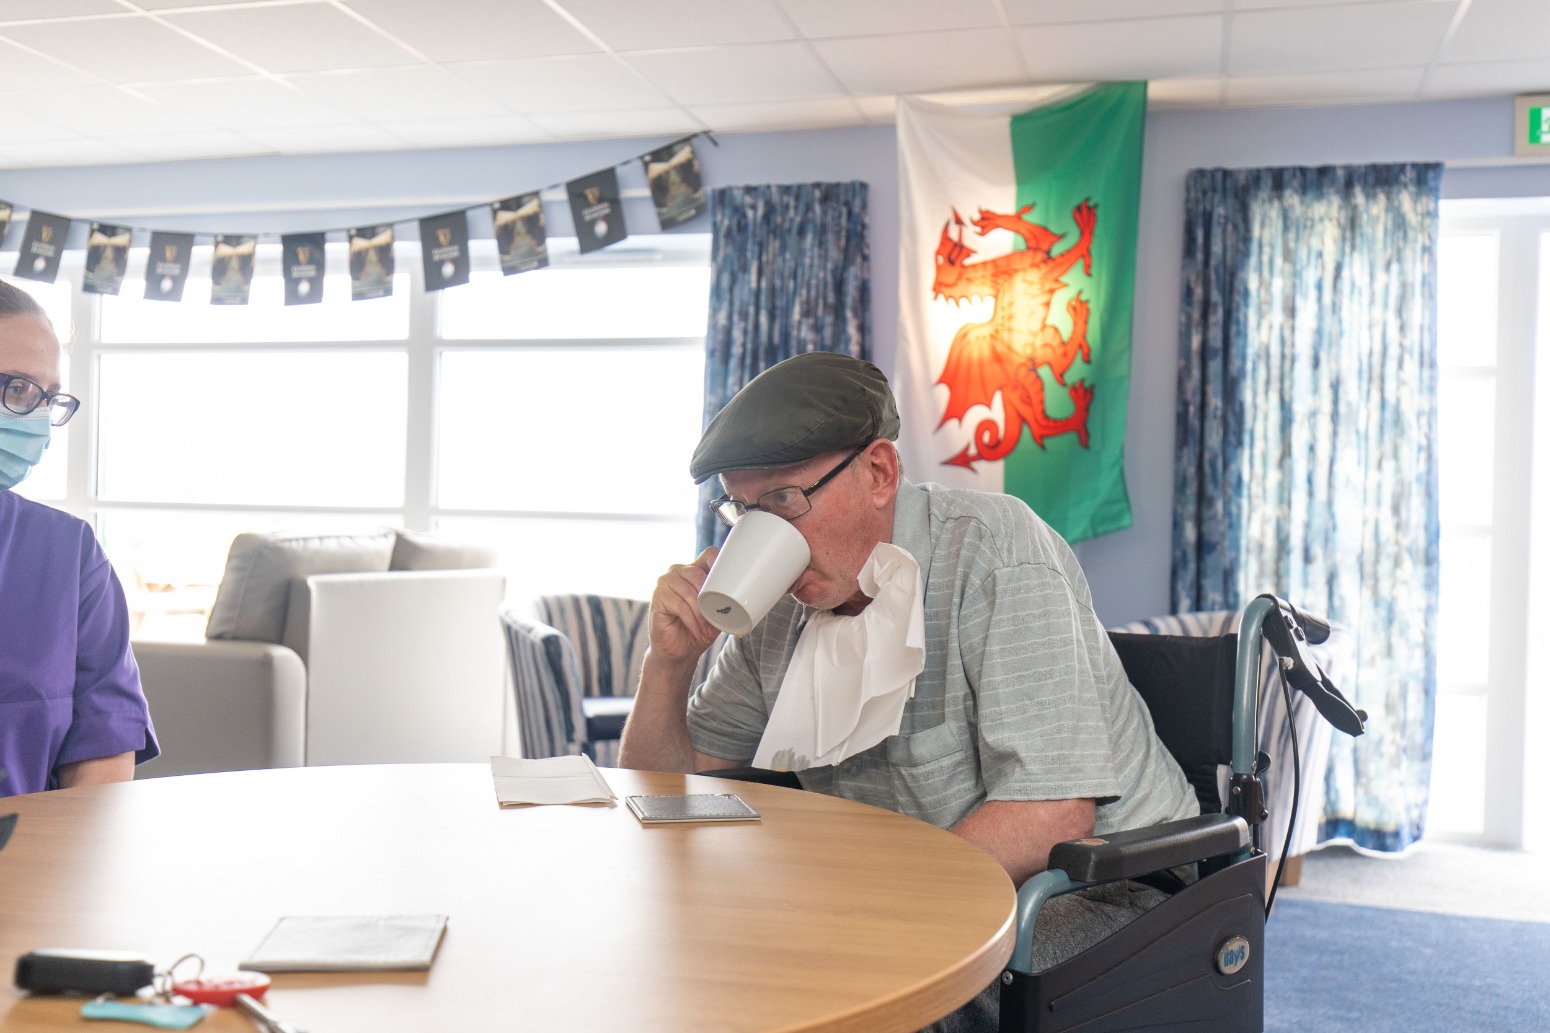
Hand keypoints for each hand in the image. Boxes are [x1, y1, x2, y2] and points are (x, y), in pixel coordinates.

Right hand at [647, 548, 722, 667]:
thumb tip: (743, 594)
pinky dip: (691, 621)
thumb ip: (724, 599)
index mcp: (693, 570)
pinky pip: (680, 606)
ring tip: (706, 629)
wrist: (679, 652)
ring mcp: (665, 583)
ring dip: (701, 614)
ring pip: (689, 592)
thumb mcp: (716, 613)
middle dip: (710, 599)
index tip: (729, 577)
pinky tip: (696, 630)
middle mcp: (677, 572)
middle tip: (715, 619)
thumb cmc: (698, 630)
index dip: (719, 562)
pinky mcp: (657, 598)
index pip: (709, 555)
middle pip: (698, 575)